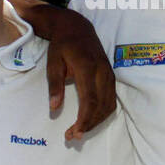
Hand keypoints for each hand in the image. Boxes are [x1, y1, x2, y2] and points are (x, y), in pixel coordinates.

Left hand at [42, 9, 116, 139]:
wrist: (77, 28)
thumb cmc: (63, 45)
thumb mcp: (53, 62)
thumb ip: (55, 85)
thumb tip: (54, 108)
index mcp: (88, 68)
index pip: (90, 99)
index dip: (85, 119)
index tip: (75, 132)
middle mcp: (102, 72)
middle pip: (101, 106)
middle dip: (89, 124)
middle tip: (72, 136)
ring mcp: (109, 74)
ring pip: (109, 105)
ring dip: (96, 121)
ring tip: (80, 130)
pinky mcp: (110, 77)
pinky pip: (111, 100)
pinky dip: (102, 114)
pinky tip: (90, 120)